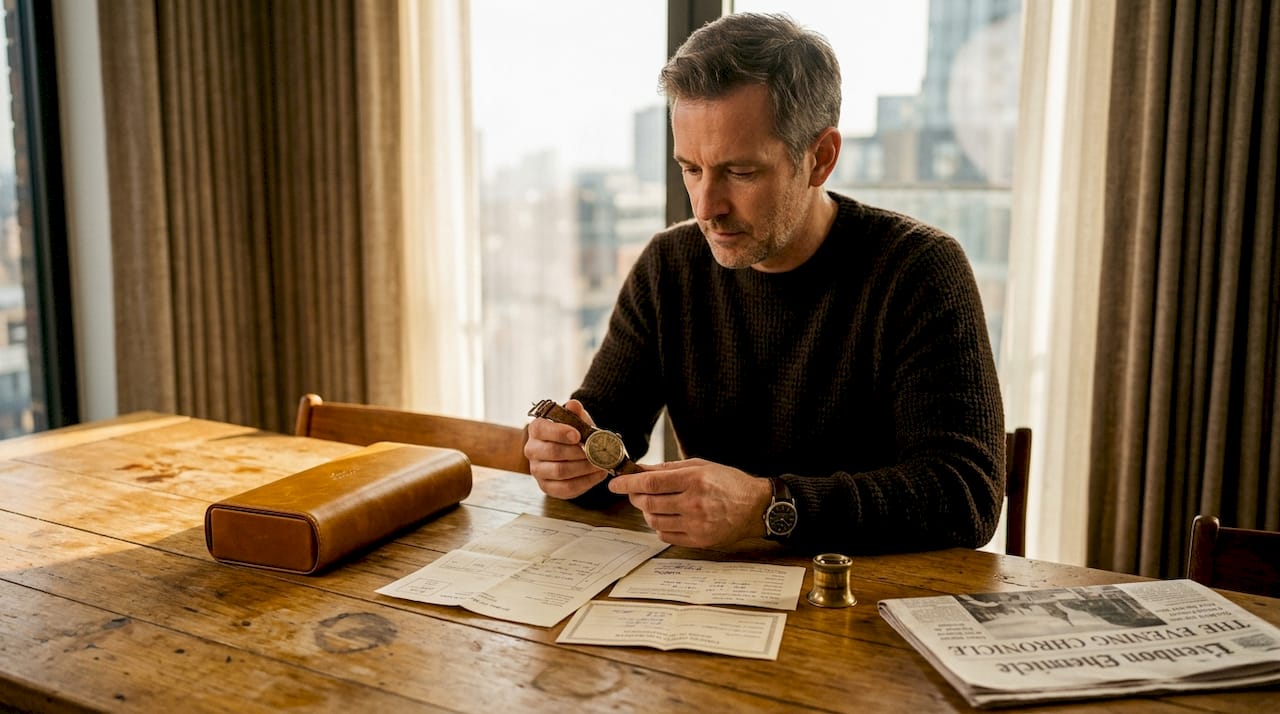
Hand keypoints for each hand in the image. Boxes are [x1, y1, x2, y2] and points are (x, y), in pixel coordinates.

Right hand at [524, 399, 609, 498]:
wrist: (572, 452)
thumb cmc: (573, 433)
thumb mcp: (576, 419)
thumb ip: (575, 412)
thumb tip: (574, 405)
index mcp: (536, 429)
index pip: (542, 430)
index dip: (559, 432)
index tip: (578, 435)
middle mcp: (532, 450)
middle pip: (553, 452)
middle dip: (577, 452)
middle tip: (596, 451)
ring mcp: (537, 470)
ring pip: (560, 471)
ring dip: (584, 467)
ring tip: (600, 463)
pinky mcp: (546, 487)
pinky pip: (566, 488)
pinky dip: (586, 481)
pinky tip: (598, 474)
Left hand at [607, 458, 772, 547]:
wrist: (756, 507)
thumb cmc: (729, 483)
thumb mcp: (702, 466)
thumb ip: (670, 469)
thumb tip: (642, 470)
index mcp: (695, 480)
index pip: (651, 483)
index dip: (628, 483)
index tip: (615, 483)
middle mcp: (694, 503)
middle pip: (649, 502)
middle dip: (635, 497)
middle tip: (635, 492)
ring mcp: (696, 524)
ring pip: (654, 520)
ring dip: (647, 512)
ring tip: (654, 504)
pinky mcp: (699, 541)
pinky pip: (666, 535)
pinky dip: (659, 526)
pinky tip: (667, 518)